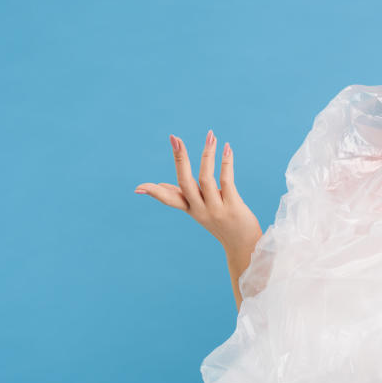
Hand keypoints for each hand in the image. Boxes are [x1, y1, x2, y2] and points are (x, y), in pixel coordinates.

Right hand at [135, 130, 261, 251]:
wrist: (244, 246)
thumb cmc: (223, 225)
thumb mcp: (199, 213)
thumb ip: (182, 198)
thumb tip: (159, 187)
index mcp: (191, 209)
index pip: (169, 200)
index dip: (154, 192)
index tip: (137, 188)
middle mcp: (201, 209)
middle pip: (185, 182)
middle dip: (179, 159)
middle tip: (175, 138)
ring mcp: (217, 209)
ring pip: (206, 179)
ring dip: (207, 155)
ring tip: (210, 136)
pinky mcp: (233, 207)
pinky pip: (227, 182)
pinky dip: (226, 164)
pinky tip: (227, 149)